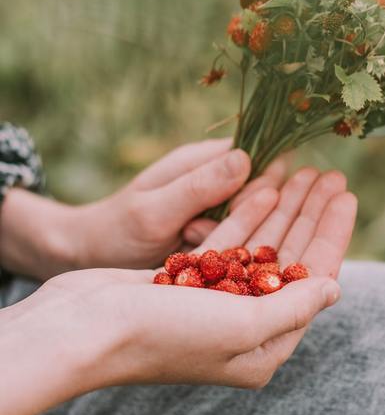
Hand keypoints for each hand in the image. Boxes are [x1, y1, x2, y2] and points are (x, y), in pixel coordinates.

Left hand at [0, 140, 284, 278]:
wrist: (91, 257)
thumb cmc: (117, 231)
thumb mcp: (155, 211)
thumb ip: (199, 187)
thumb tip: (247, 158)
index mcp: (202, 159)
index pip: (258, 157)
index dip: (263, 182)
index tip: (241, 207)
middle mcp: (214, 178)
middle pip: (261, 189)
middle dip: (245, 214)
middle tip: (198, 228)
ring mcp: (215, 206)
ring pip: (252, 218)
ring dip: (233, 235)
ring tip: (189, 238)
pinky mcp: (214, 231)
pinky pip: (237, 238)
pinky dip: (223, 249)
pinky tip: (195, 253)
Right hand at [0, 167, 355, 414]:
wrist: (82, 328)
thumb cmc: (163, 334)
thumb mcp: (241, 326)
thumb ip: (292, 308)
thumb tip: (333, 289)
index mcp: (261, 350)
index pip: (311, 284)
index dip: (331, 237)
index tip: (346, 197)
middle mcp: (241, 329)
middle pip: (289, 261)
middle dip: (311, 217)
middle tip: (331, 175)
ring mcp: (212, 303)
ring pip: (260, 247)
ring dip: (283, 209)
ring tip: (306, 172)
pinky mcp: (185, 280)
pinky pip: (227, 243)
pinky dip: (247, 216)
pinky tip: (267, 187)